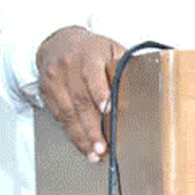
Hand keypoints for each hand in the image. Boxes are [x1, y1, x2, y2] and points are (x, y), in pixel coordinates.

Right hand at [36, 26, 124, 161]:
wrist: (58, 42)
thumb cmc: (92, 49)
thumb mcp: (111, 49)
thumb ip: (124, 65)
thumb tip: (148, 81)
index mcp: (88, 55)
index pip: (92, 75)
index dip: (100, 93)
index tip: (107, 109)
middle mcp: (68, 67)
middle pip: (80, 100)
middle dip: (92, 127)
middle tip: (102, 146)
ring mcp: (54, 80)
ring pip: (67, 112)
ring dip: (81, 136)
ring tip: (93, 152)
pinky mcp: (46, 92)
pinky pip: (58, 116)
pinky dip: (71, 132)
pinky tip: (81, 144)